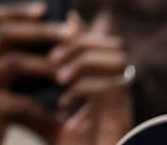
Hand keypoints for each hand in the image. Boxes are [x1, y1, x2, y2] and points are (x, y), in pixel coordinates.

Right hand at [0, 2, 77, 144]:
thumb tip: (53, 49)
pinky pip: (20, 102)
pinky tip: (62, 115)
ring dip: (47, 63)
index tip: (45, 7)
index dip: (16, 10)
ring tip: (71, 69)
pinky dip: (45, 108)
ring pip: (13, 61)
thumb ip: (12, 69)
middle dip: (40, 30)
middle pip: (2, 33)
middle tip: (70, 33)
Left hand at [51, 16, 136, 144]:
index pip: (101, 40)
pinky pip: (110, 89)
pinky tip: (65, 105)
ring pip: (116, 61)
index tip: (50, 42)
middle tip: (53, 59)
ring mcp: (127, 104)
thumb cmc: (72, 144)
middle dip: (80, 45)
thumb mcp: (53, 106)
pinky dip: (84, 91)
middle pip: (113, 45)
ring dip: (83, 63)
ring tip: (59, 80)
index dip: (79, 33)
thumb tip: (39, 50)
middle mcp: (123, 89)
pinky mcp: (125, 117)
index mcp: (108, 79)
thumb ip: (51, 79)